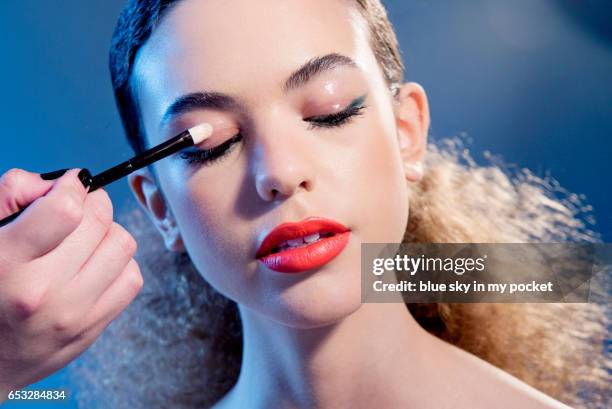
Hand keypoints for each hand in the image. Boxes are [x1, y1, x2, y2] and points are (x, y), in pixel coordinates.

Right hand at [0, 168, 142, 401]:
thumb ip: (14, 195)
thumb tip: (62, 182)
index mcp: (7, 262)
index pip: (66, 210)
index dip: (72, 187)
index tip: (67, 186)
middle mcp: (44, 291)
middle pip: (100, 221)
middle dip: (91, 203)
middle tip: (76, 209)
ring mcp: (74, 313)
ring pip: (123, 245)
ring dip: (108, 232)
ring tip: (85, 238)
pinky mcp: (93, 327)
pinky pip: (132, 277)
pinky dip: (119, 263)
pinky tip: (94, 265)